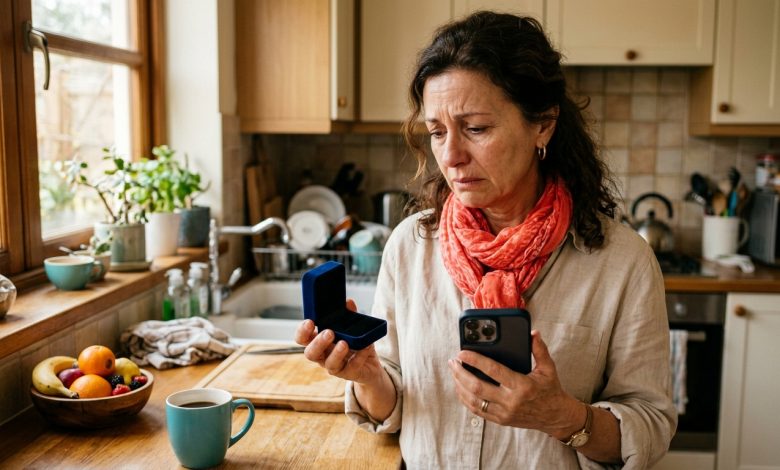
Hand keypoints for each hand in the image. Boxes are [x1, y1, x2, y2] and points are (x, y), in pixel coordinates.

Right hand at [294, 299, 385, 385]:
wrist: (369, 365)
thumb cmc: (354, 344)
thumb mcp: (351, 328)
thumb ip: (348, 315)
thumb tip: (348, 302)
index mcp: (318, 342)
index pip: (302, 339)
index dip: (302, 332)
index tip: (309, 322)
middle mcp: (323, 356)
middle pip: (310, 354)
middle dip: (318, 343)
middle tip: (329, 332)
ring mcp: (335, 366)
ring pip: (329, 364)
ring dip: (336, 353)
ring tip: (344, 343)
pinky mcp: (349, 373)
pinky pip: (352, 367)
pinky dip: (359, 356)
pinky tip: (365, 347)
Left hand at [448, 330, 582, 437]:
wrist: (555, 417)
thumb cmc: (550, 390)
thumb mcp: (548, 368)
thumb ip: (540, 349)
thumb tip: (533, 333)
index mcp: (522, 385)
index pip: (493, 371)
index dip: (475, 360)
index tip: (463, 353)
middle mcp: (511, 401)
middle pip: (477, 387)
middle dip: (461, 373)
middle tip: (453, 362)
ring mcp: (504, 413)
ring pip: (474, 400)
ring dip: (459, 386)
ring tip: (454, 372)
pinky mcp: (500, 420)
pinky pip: (477, 410)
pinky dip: (465, 399)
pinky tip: (460, 388)